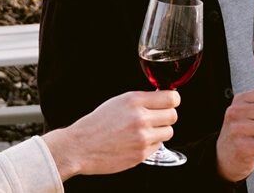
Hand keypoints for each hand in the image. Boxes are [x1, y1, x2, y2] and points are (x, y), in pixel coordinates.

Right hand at [43, 90, 179, 178]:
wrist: (80, 146)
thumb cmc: (96, 124)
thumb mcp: (118, 102)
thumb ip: (141, 100)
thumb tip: (162, 99)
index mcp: (134, 101)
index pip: (172, 98)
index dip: (172, 100)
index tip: (170, 103)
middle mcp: (140, 118)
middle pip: (173, 115)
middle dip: (166, 116)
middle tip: (157, 118)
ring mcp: (142, 138)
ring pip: (169, 132)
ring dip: (160, 131)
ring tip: (145, 131)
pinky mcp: (141, 154)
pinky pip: (158, 146)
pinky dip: (151, 144)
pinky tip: (136, 142)